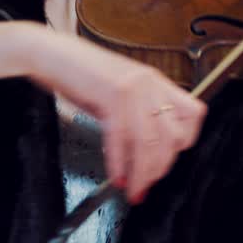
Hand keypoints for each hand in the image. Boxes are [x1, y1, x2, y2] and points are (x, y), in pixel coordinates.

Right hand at [24, 27, 206, 203]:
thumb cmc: (78, 73)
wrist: (49, 53)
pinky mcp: (111, 95)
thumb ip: (136, 113)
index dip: (184, 142)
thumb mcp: (119, 90)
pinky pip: (120, 139)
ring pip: (148, 142)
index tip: (168, 160)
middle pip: (171, 136)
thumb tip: (146, 151)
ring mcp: (131, 88)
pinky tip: (117, 176)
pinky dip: (119, 164)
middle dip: (160, 167)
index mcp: (155, 80)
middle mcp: (149, 83)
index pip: (193, 113)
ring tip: (134, 189)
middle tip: (147, 184)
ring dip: (141, 173)